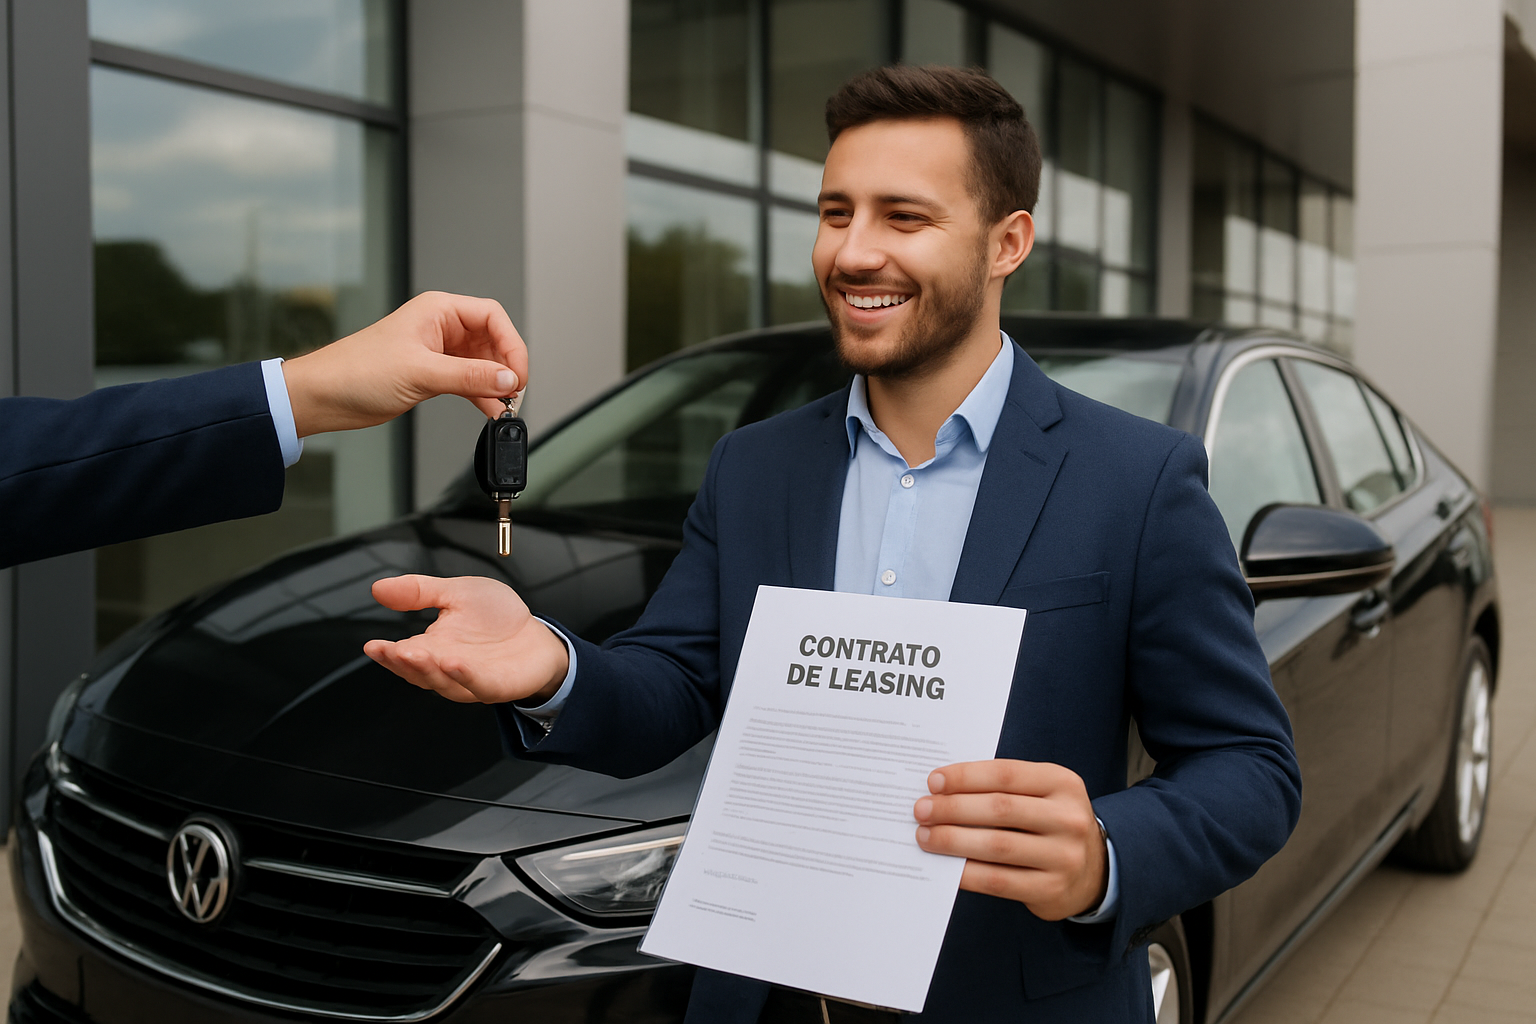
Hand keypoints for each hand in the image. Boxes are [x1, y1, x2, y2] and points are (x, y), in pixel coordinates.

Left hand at [282, 291, 528, 435]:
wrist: (324, 396)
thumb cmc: (356, 370)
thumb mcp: (421, 372)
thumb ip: (469, 376)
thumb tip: (508, 380)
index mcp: (438, 310)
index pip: (492, 317)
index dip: (511, 344)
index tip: (517, 373)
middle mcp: (441, 328)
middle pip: (492, 341)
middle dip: (506, 367)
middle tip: (514, 393)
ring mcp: (438, 352)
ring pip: (483, 364)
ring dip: (495, 385)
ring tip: (504, 406)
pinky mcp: (432, 375)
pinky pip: (469, 382)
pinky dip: (482, 396)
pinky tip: (490, 410)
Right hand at [363, 575, 568, 704]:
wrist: (536, 633)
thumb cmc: (496, 617)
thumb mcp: (456, 592)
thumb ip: (419, 592)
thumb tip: (378, 588)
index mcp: (433, 647)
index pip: (403, 655)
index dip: (387, 654)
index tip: (372, 646)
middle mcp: (447, 667)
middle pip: (419, 672)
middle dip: (404, 663)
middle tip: (394, 651)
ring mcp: (471, 680)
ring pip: (444, 682)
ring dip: (429, 670)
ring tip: (417, 654)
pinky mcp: (497, 685)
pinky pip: (478, 685)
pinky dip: (465, 676)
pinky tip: (454, 663)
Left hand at [914, 759, 1106, 920]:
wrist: (1092, 870)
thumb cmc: (1049, 822)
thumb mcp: (1041, 793)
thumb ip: (1002, 787)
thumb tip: (941, 789)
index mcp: (1063, 783)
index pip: (1006, 774)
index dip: (966, 776)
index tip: (933, 781)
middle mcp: (1069, 818)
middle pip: (999, 809)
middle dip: (953, 808)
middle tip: (921, 809)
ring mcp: (1063, 856)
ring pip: (996, 846)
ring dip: (953, 840)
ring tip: (925, 836)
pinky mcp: (1051, 889)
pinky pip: (998, 881)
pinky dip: (966, 873)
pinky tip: (945, 866)